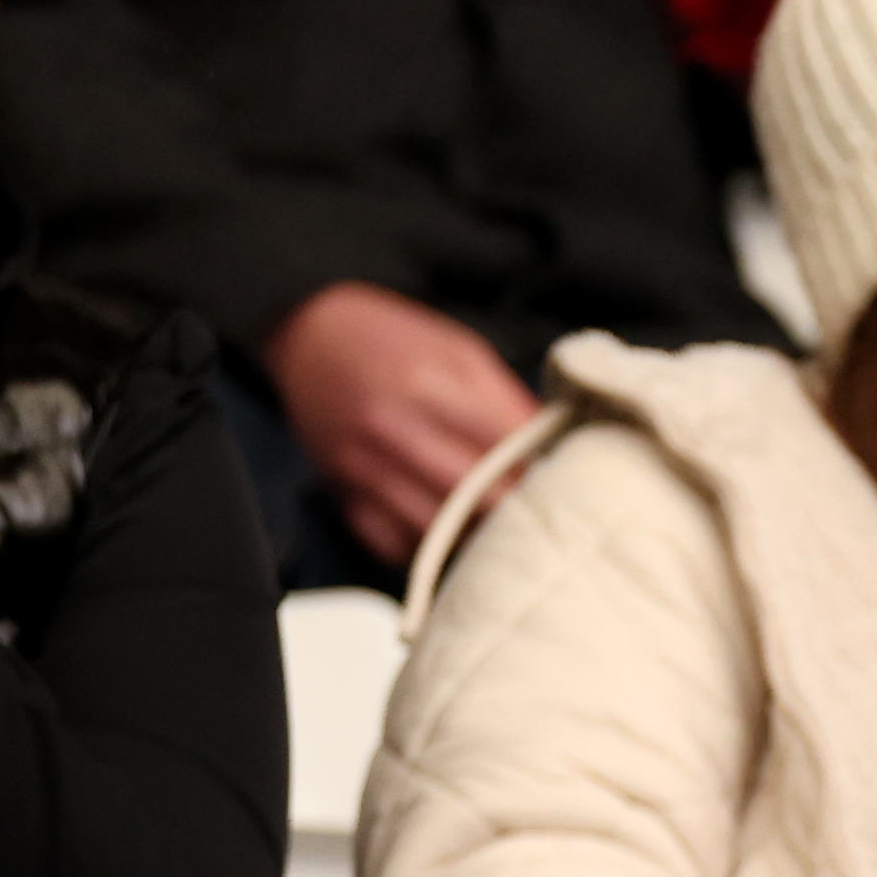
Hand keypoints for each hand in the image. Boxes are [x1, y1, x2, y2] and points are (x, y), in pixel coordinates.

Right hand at [263, 280, 540, 566]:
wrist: (309, 330)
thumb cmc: (396, 339)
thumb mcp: (461, 351)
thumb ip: (508, 403)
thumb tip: (557, 452)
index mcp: (429, 384)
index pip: (504, 448)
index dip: (542, 472)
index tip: (567, 483)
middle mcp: (391, 427)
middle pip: (475, 495)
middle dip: (516, 510)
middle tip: (543, 515)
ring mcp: (361, 464)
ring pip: (436, 528)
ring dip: (474, 536)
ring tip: (501, 531)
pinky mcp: (340, 491)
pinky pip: (391, 543)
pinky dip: (424, 546)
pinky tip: (446, 534)